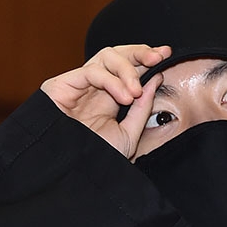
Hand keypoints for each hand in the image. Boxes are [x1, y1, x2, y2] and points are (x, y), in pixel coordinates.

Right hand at [40, 44, 170, 157]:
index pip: (128, 69)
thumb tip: (156, 79)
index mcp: (108, 99)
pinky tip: (124, 97)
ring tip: (136, 92)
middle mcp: (93, 88)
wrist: (72, 173)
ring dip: (127, 69)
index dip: (145, 58)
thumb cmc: (96, 159)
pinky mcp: (61, 85)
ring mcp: (78, 85)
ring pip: (106, 57)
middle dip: (139, 52)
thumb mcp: (128, 134)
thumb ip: (142, 108)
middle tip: (157, 57)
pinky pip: (92, 71)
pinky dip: (112, 81)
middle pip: (117, 55)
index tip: (166, 55)